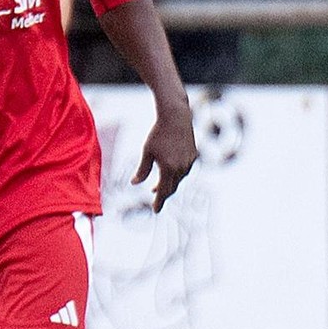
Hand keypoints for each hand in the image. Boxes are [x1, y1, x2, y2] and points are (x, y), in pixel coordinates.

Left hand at [133, 97, 197, 211]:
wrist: (176, 117)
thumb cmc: (158, 133)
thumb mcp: (147, 152)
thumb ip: (142, 170)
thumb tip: (134, 184)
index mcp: (168, 169)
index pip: (163, 191)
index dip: (159, 202)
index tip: (155, 211)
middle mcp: (181, 168)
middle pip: (172, 187)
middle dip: (163, 194)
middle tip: (155, 199)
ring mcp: (189, 162)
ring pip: (179, 179)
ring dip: (170, 183)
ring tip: (159, 185)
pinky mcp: (193, 155)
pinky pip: (185, 170)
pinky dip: (177, 174)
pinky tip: (170, 171)